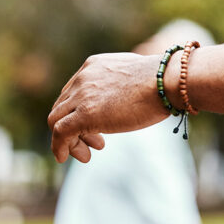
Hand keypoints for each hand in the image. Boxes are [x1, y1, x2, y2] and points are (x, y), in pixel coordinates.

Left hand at [48, 52, 170, 162]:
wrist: (166, 82)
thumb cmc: (162, 81)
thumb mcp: (134, 76)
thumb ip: (122, 85)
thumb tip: (129, 97)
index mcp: (93, 66)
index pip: (72, 92)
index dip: (78, 113)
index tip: (96, 129)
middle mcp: (83, 78)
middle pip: (62, 107)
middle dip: (73, 128)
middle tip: (94, 143)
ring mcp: (82, 96)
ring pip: (57, 120)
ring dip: (67, 141)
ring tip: (86, 155)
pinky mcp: (85, 114)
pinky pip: (60, 132)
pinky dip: (59, 146)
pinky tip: (64, 157)